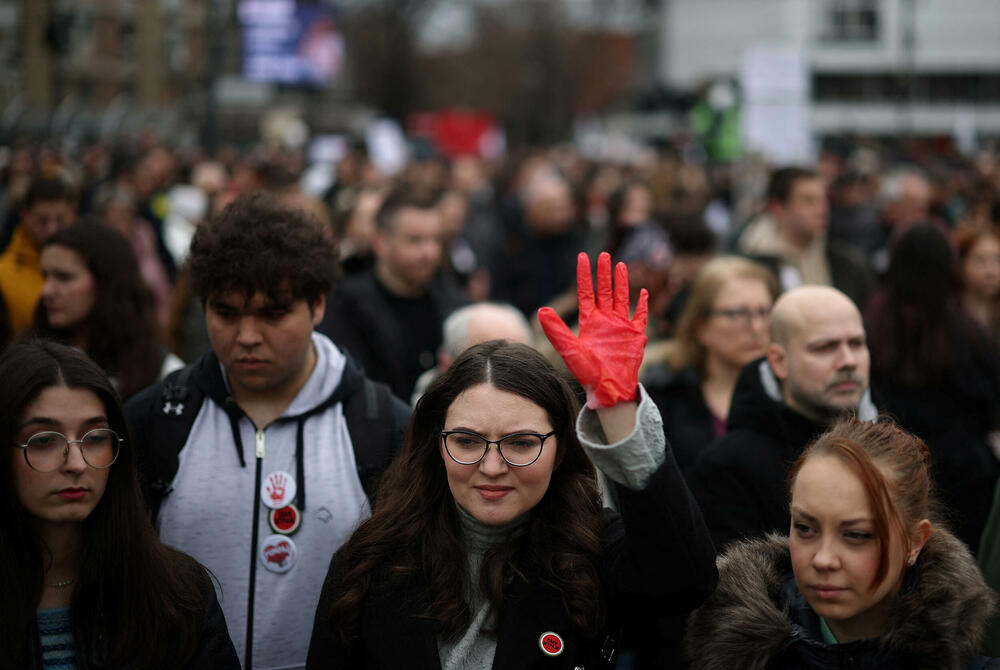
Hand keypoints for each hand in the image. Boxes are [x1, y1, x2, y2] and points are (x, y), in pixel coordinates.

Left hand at [539, 252, 647, 408]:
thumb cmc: (587, 373)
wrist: (608, 390)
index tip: (583, 257)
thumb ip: (557, 331)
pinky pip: (640, 315)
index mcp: (589, 322)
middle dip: (604, 273)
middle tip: (604, 254)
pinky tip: (643, 291)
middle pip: (604, 291)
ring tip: (620, 264)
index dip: (584, 275)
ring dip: (621, 282)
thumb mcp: (570, 350)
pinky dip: (642, 304)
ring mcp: (621, 326)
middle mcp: (605, 321)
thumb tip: (541, 311)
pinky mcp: (635, 335)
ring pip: (622, 298)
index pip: (586, 292)